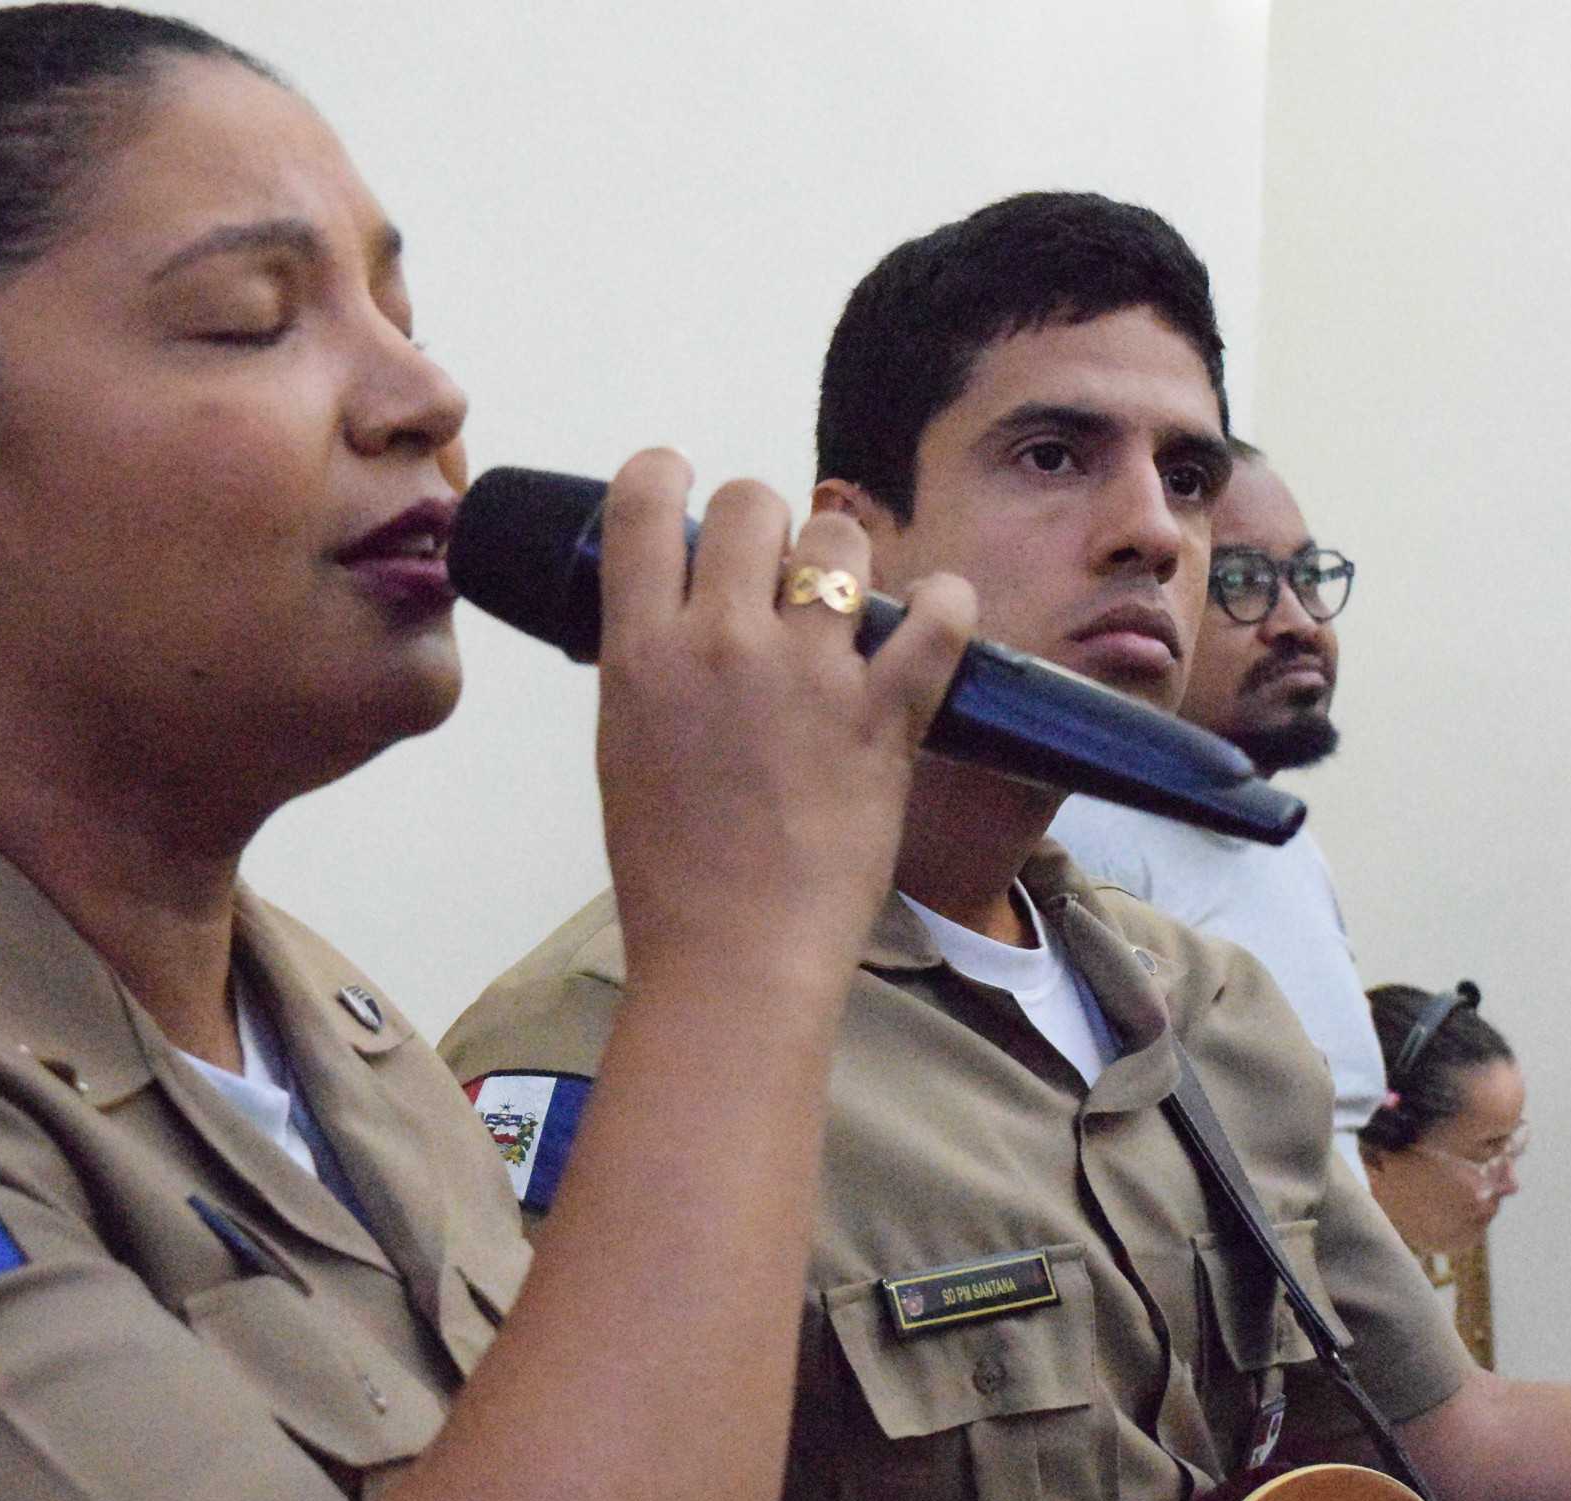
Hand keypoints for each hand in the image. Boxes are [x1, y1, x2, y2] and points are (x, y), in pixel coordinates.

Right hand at [591, 451, 971, 1005]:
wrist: (733, 955)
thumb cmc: (673, 873)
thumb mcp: (625, 748)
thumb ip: (651, 667)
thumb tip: (679, 618)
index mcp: (640, 651)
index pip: (642, 500)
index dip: (667, 475)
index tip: (685, 489)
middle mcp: (720, 641)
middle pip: (751, 500)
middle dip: (766, 523)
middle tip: (777, 573)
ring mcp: (806, 674)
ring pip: (839, 536)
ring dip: (847, 558)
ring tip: (848, 605)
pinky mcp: (882, 713)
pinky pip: (937, 614)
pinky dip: (945, 607)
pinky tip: (935, 622)